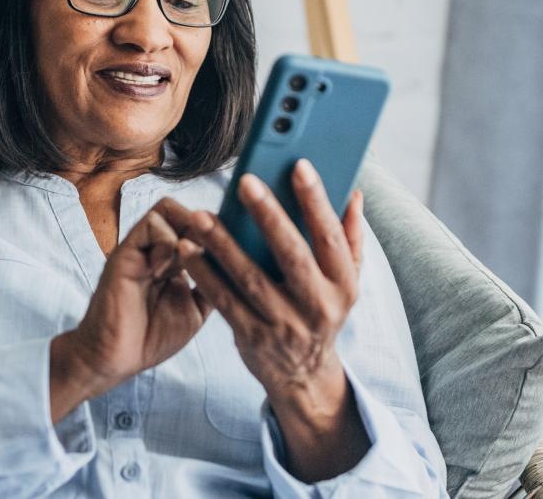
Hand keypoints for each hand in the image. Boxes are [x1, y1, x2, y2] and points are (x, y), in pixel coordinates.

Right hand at [49, 198, 212, 419]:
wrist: (116, 360)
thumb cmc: (151, 338)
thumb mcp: (195, 310)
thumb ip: (213, 286)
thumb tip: (241, 266)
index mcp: (173, 260)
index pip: (198, 227)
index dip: (218, 231)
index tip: (234, 248)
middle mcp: (156, 249)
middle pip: (185, 211)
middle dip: (206, 226)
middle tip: (215, 251)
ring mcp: (140, 249)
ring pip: (167, 209)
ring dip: (187, 230)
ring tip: (192, 258)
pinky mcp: (124, 254)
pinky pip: (150, 225)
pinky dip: (167, 241)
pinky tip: (167, 271)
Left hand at [177, 159, 369, 480]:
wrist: (304, 376)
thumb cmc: (322, 313)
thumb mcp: (346, 282)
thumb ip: (350, 238)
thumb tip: (354, 194)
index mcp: (343, 285)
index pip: (330, 237)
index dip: (316, 201)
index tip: (299, 165)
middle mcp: (317, 306)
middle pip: (292, 255)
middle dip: (269, 216)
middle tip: (244, 181)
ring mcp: (284, 325)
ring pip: (250, 278)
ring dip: (223, 245)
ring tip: (200, 216)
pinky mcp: (252, 337)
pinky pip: (224, 301)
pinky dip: (204, 274)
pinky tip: (188, 250)